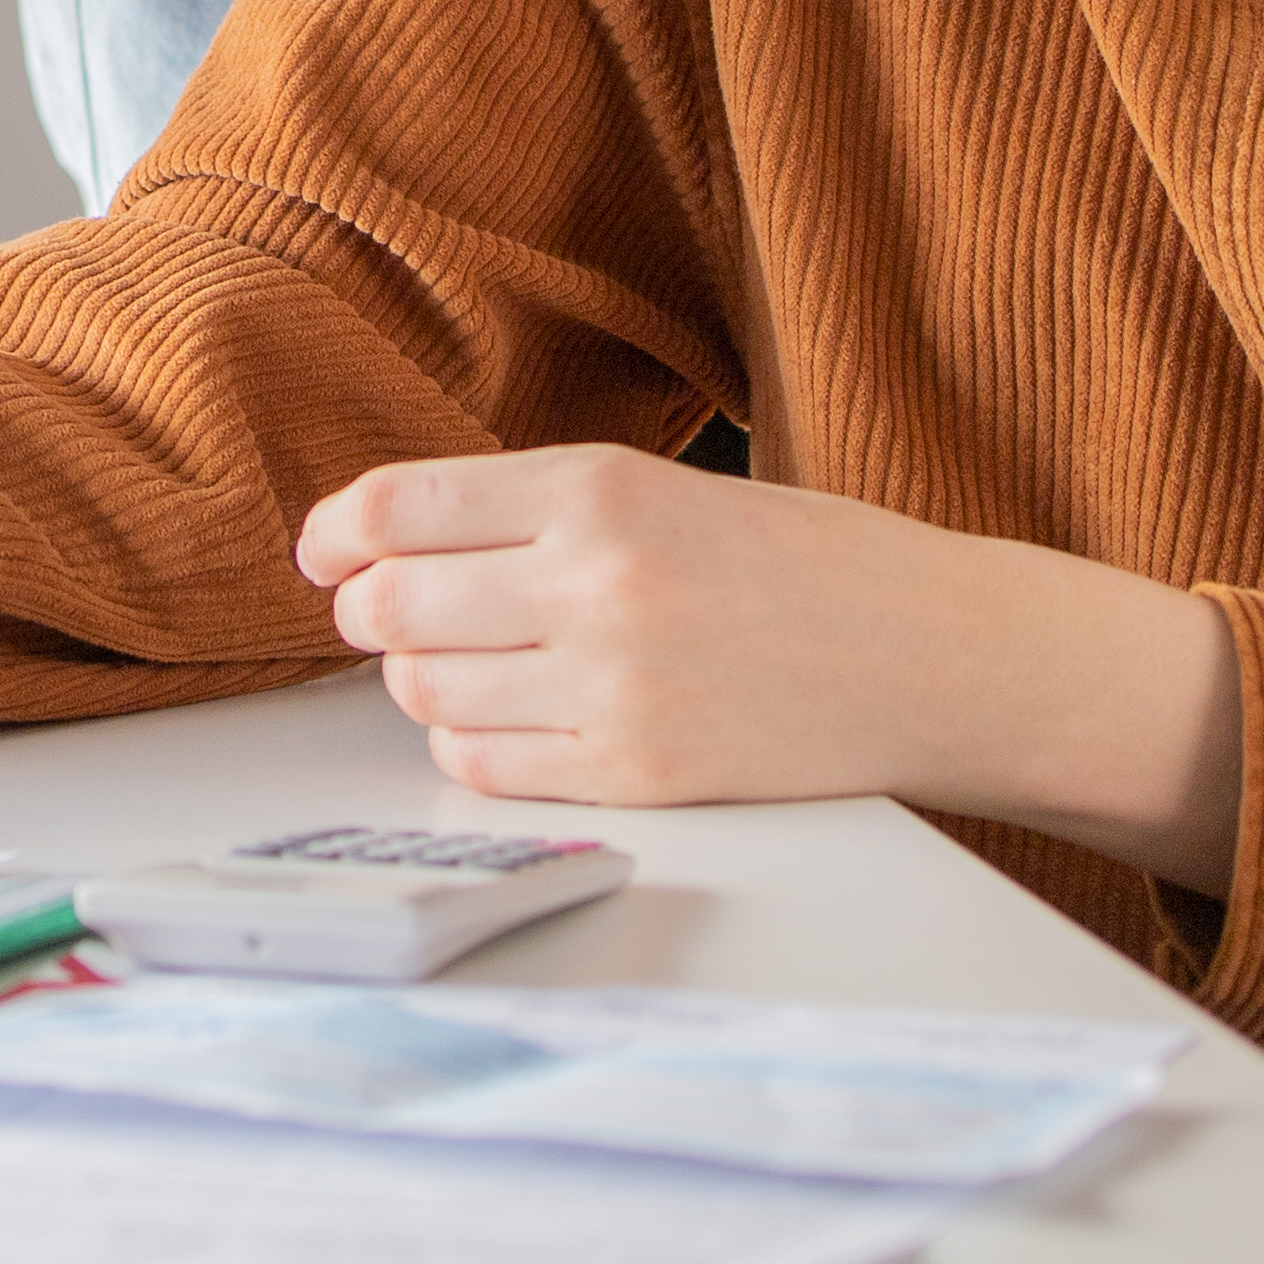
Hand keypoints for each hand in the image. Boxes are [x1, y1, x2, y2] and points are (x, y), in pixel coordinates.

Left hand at [294, 444, 1242, 888]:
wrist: (939, 658)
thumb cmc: (810, 564)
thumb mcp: (674, 487)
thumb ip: (540, 508)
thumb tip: (387, 540)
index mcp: (604, 487)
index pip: (398, 509)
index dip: (337, 532)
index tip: (324, 548)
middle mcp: (598, 584)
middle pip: (393, 604)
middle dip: (371, 611)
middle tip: (387, 610)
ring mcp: (615, 689)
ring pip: (427, 691)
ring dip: (423, 680)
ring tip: (472, 663)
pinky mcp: (638, 776)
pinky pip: (485, 764)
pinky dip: (472, 743)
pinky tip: (514, 717)